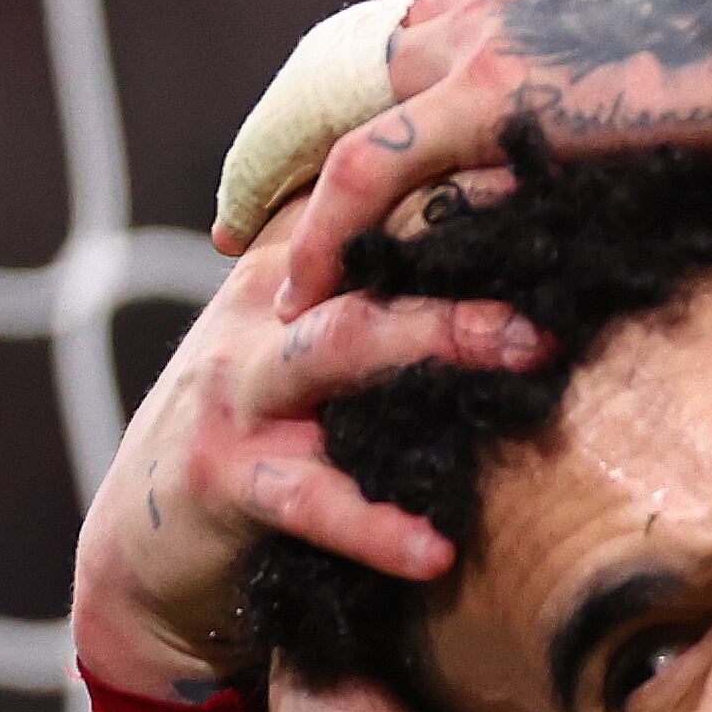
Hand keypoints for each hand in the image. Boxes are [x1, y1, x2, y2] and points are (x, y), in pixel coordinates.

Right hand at [72, 193, 547, 697]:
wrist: (142, 540)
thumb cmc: (264, 439)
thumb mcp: (309, 355)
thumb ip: (382, 307)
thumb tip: (517, 267)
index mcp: (294, 277)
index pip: (380, 210)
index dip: (462, 180)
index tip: (555, 159)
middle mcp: (264, 315)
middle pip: (371, 260)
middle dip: (470, 248)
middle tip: (569, 251)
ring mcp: (239, 392)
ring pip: (339, 346)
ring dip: (436, 343)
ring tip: (531, 356)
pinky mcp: (223, 476)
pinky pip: (310, 498)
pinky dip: (375, 525)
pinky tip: (436, 552)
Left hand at [259, 0, 711, 315]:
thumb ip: (685, 63)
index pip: (446, 23)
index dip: (396, 82)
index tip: (366, 136)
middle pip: (366, 55)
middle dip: (303, 126)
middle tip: (257, 196)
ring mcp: (491, 32)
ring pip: (347, 108)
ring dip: (290, 182)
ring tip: (252, 254)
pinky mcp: (495, 93)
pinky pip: (374, 167)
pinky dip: (328, 227)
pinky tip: (302, 287)